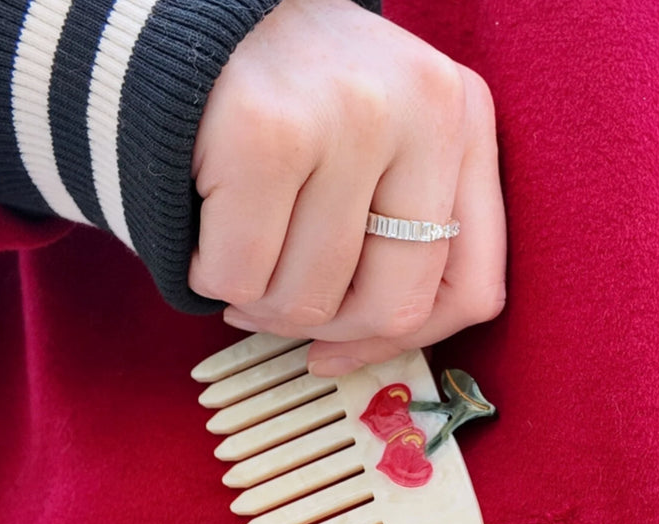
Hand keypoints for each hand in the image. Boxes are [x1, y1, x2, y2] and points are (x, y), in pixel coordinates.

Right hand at [189, 0, 505, 375]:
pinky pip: (241, 276)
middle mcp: (425, 112)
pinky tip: (205, 230)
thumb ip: (399, 243)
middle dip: (322, 326)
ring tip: (237, 250)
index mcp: (465, 122)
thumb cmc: (290, 101)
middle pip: (396, 307)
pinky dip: (210, 275)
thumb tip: (351, 354)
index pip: (474, 289)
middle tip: (274, 301)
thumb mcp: (379, 149)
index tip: (342, 346)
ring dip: (259, 301)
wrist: (185, 12)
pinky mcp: (265, 130)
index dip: (404, 340)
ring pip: (313, 299)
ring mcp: (351, 117)